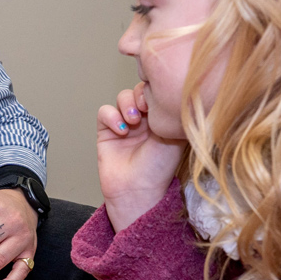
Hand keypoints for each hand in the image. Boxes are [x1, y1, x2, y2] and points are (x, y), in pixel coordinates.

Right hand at [97, 82, 185, 230]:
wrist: (138, 190)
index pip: (157, 91)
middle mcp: (144, 119)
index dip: (155, 91)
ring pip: (121, 97)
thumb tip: (174, 91)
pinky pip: (104, 112)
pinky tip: (121, 130)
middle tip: (145, 109)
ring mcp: (125, 123)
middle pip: (138, 89)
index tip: (159, 101)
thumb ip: (174, 113)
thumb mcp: (176, 136)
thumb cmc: (160, 168)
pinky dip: (112, 116)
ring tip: (134, 121)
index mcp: (162, 118)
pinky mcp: (106, 131)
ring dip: (127, 104)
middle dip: (141, 95)